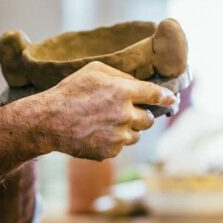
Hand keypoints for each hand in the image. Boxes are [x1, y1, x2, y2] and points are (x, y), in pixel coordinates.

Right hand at [41, 61, 175, 159]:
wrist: (49, 121)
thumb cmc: (70, 92)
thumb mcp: (94, 71)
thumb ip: (120, 76)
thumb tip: (138, 85)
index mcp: (123, 92)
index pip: (155, 95)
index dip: (167, 97)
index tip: (172, 100)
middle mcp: (125, 115)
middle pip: (149, 119)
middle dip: (141, 115)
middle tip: (125, 111)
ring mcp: (118, 136)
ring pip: (135, 135)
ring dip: (127, 129)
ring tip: (104, 122)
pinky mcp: (110, 152)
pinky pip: (120, 147)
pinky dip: (113, 141)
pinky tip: (95, 133)